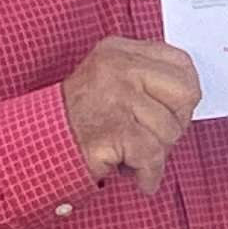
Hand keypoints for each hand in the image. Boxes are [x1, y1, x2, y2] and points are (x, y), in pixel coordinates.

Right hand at [63, 37, 204, 194]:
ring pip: (170, 130)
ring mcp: (115, 96)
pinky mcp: (113, 129)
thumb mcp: (110, 81)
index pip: (181, 63)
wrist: (38, 146)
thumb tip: (189, 95)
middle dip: (177, 123)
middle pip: (186, 94)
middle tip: (154, 136)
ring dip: (156, 152)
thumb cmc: (79, 119)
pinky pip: (153, 156)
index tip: (174, 111)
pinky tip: (139, 177)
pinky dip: (149, 174)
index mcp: (119, 51)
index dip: (185, 94)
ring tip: (131, 153)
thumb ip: (145, 78)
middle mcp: (117, 67)